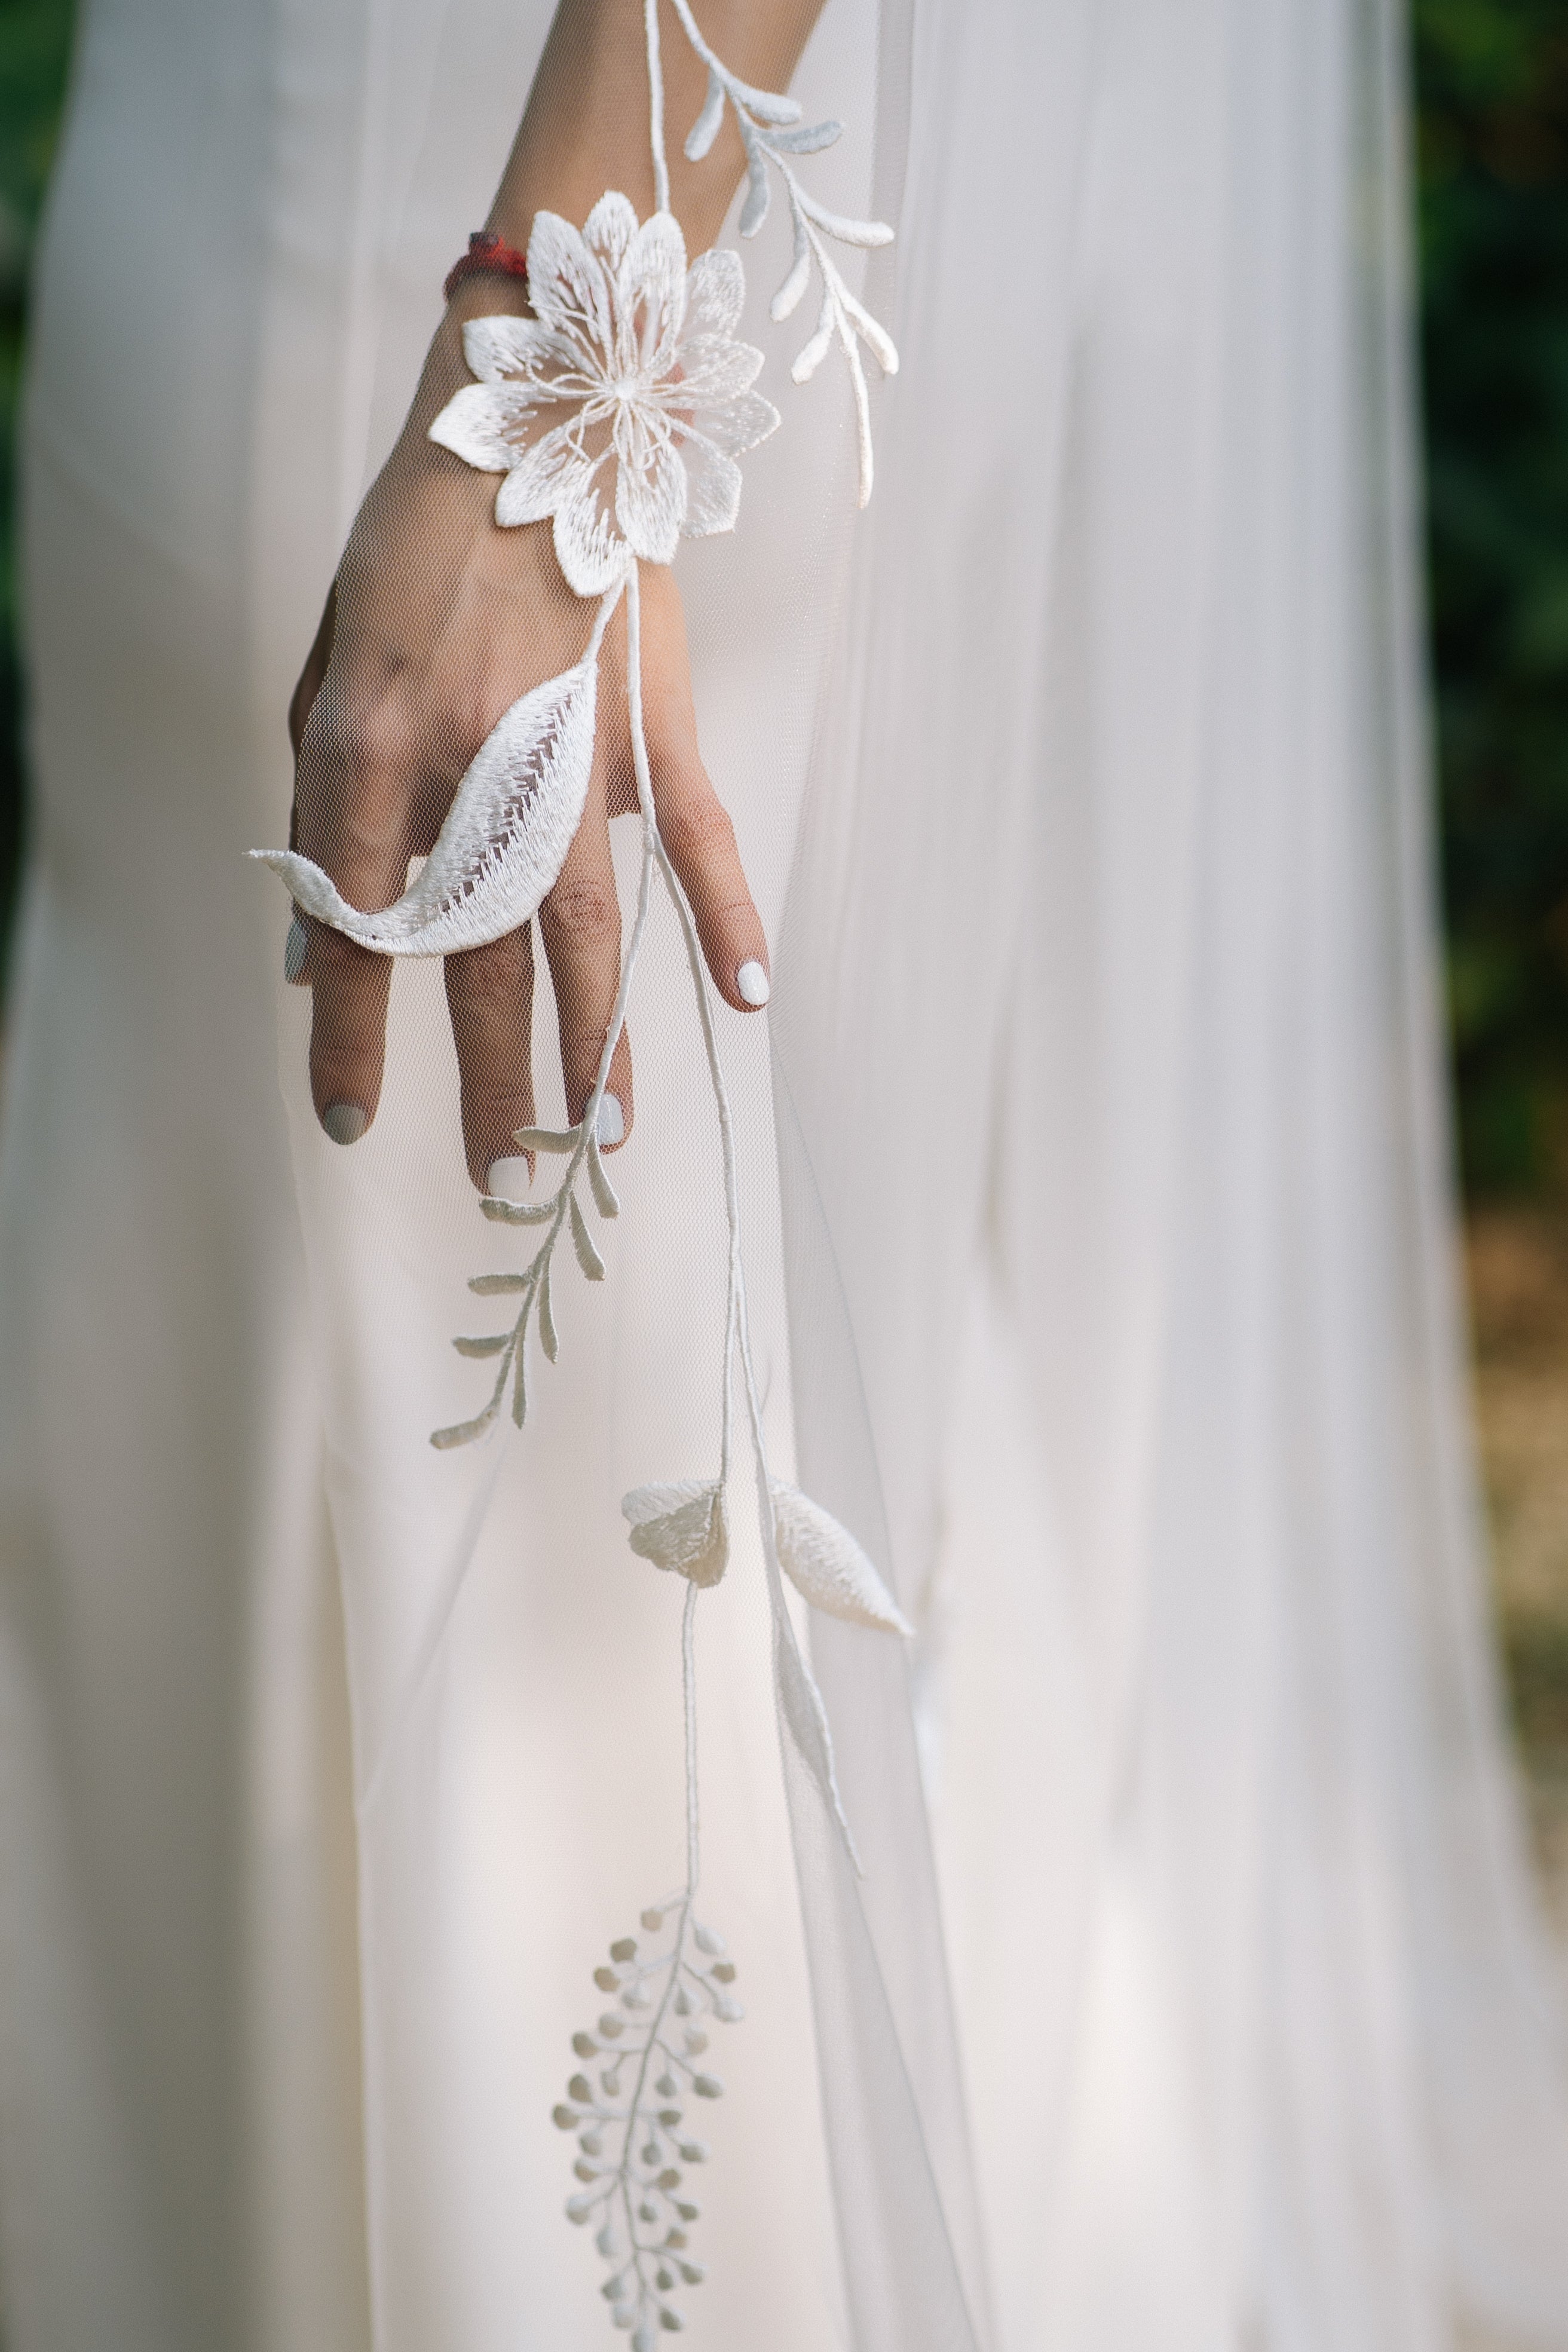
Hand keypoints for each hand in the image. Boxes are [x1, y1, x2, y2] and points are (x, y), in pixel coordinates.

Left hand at [286, 300, 769, 1191]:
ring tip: (602, 1138)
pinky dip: (729, 918)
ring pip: (587, 928)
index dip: (344, 1030)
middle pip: (477, 956)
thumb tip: (318, 928)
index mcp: (374, 735)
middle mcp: (473, 760)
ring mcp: (574, 748)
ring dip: (596, 1043)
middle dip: (484, 1078)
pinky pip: (698, 840)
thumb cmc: (414, 531)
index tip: (345, 1113)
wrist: (533, 408)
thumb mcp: (331, 647)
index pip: (353, 923)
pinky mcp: (655, 724)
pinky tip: (747, 999)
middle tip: (494, 1174)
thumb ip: (324, 784)